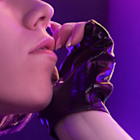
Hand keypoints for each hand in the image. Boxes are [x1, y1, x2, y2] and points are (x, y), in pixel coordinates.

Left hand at [38, 19, 114, 138]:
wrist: (74, 112)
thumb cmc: (59, 104)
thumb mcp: (48, 81)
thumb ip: (45, 67)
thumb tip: (37, 54)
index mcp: (74, 60)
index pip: (66, 37)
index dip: (56, 32)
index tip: (46, 36)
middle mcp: (85, 54)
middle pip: (74, 30)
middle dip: (62, 31)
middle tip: (54, 41)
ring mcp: (95, 52)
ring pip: (83, 27)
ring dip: (70, 29)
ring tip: (61, 42)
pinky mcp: (103, 50)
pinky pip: (93, 29)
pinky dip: (80, 30)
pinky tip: (69, 43)